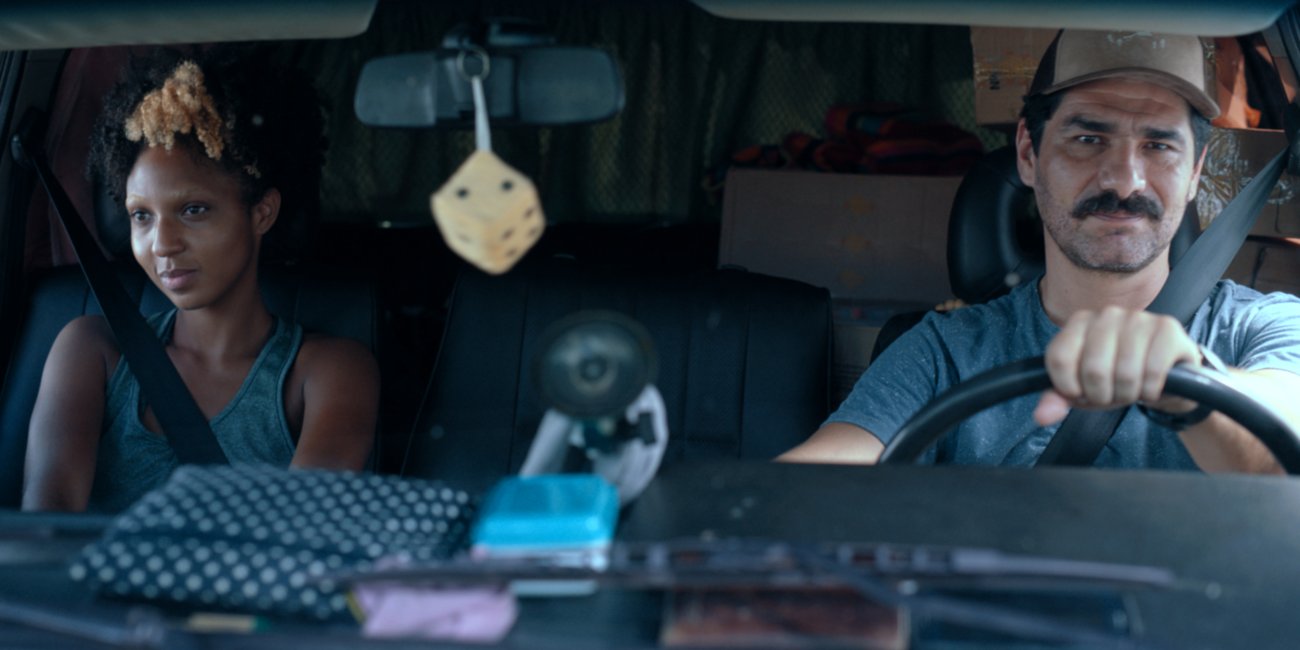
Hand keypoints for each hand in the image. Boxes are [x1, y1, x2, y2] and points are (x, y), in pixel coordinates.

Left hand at [1033, 307, 1200, 425]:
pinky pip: (1153, 372)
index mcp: (1079, 323)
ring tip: (1132, 389)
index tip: (1081, 392)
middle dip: (1103, 394)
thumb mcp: (1084, 389)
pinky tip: (1152, 385)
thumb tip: (1042, 416)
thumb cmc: (1118, 378)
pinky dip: (1151, 390)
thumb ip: (1058, 398)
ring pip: (1125, 373)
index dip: (1069, 387)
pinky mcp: (1167, 328)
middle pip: (1093, 369)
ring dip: (1129, 394)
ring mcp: (1138, 318)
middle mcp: (1107, 314)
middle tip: (1112, 393)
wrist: (1166, 375)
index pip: (1059, 358)